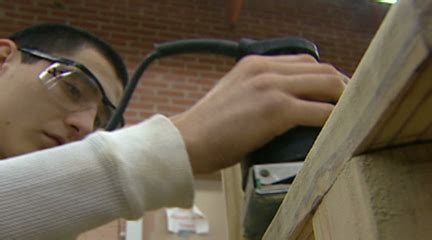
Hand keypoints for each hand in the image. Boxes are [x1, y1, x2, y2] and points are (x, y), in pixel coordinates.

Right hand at [171, 54, 346, 173]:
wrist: (187, 140)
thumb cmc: (209, 127)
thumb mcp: (234, 95)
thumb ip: (258, 91)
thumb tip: (284, 105)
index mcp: (255, 63)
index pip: (304, 62)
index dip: (325, 77)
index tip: (334, 94)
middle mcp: (266, 68)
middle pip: (322, 69)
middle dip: (341, 87)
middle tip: (350, 106)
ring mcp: (272, 86)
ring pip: (327, 84)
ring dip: (344, 101)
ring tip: (350, 118)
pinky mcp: (276, 109)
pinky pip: (320, 111)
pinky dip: (335, 120)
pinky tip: (339, 131)